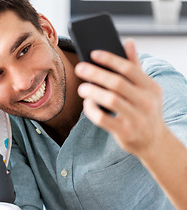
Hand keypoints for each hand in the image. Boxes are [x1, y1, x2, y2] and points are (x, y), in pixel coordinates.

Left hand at [75, 39, 163, 157]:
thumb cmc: (144, 110)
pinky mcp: (126, 132)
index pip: (129, 69)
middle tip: (79, 68)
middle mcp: (147, 102)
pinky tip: (87, 105)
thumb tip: (128, 42)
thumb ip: (135, 67)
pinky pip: (103, 119)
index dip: (110, 59)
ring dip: (92, 91)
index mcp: (151, 88)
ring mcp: (137, 118)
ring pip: (110, 100)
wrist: (154, 142)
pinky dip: (91, 110)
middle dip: (96, 74)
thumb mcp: (146, 89)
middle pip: (117, 83)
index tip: (93, 54)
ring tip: (81, 88)